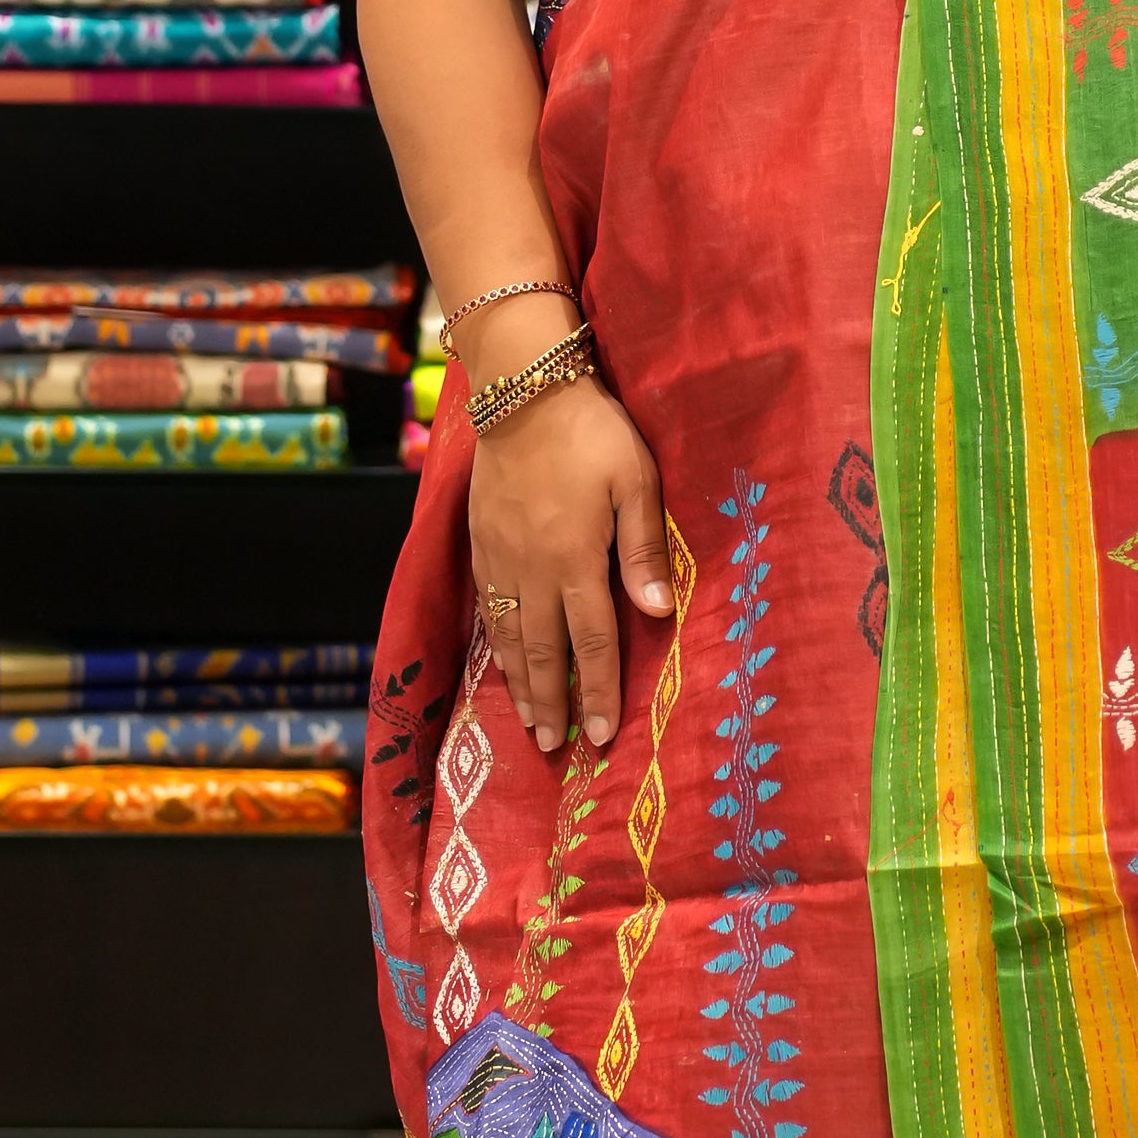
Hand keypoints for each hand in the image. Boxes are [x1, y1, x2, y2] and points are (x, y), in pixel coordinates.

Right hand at [467, 376, 672, 757]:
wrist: (521, 391)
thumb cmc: (592, 433)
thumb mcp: (636, 482)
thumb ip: (644, 549)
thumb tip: (657, 612)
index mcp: (575, 560)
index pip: (590, 642)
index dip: (597, 691)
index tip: (600, 734)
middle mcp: (532, 570)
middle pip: (544, 651)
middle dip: (553, 703)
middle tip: (557, 746)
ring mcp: (500, 558)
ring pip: (510, 636)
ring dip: (521, 684)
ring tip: (529, 722)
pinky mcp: (480, 542)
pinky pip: (487, 607)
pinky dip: (495, 644)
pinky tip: (502, 662)